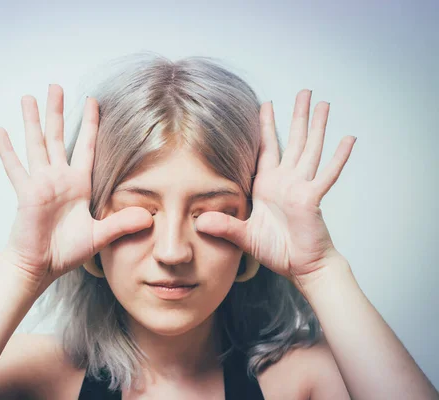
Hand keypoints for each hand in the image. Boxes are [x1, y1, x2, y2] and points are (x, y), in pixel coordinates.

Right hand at [0, 85, 152, 283]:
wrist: (42, 266)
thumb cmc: (67, 252)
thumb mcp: (100, 235)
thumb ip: (122, 223)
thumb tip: (151, 217)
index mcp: (78, 184)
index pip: (85, 146)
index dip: (89, 124)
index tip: (92, 101)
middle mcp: (59, 178)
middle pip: (57, 136)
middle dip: (57, 111)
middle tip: (56, 86)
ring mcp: (40, 182)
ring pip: (36, 144)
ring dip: (32, 120)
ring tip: (28, 97)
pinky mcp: (26, 192)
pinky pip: (14, 167)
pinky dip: (6, 149)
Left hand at [194, 89, 355, 284]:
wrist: (302, 267)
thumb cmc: (277, 251)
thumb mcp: (245, 236)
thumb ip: (224, 227)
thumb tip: (198, 221)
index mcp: (269, 185)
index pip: (266, 148)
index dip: (266, 126)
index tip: (265, 104)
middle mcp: (287, 181)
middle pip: (293, 141)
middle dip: (297, 116)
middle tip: (303, 92)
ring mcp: (302, 187)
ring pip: (310, 149)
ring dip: (317, 126)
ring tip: (323, 104)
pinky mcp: (313, 198)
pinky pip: (327, 174)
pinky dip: (338, 157)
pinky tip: (348, 138)